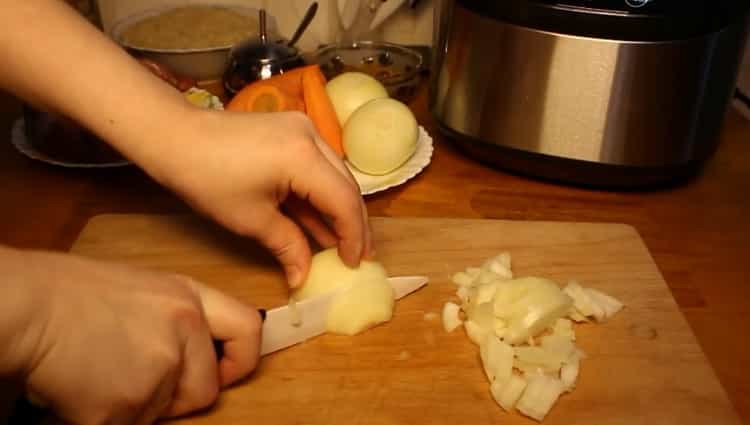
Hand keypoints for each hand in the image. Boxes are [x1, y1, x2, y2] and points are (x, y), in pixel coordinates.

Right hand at [11, 250, 261, 423]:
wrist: (28, 308)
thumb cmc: (70, 294)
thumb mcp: (143, 290)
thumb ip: (175, 321)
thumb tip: (190, 354)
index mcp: (189, 298)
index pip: (249, 330)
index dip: (241, 360)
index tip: (224, 372)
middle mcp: (184, 331)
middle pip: (205, 391)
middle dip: (177, 399)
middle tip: (137, 382)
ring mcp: (158, 370)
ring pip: (161, 413)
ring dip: (135, 406)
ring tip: (99, 373)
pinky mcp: (127, 405)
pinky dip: (105, 417)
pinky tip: (82, 389)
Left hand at [144, 110, 371, 287]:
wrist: (173, 137)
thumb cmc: (207, 179)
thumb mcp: (251, 220)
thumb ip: (288, 246)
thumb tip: (304, 277)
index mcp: (304, 157)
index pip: (345, 201)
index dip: (353, 236)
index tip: (354, 264)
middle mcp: (312, 136)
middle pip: (347, 185)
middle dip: (353, 224)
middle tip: (358, 256)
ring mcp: (302, 129)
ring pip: (335, 175)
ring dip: (337, 209)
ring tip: (341, 243)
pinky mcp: (291, 130)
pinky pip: (317, 165)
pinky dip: (320, 193)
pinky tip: (318, 220)